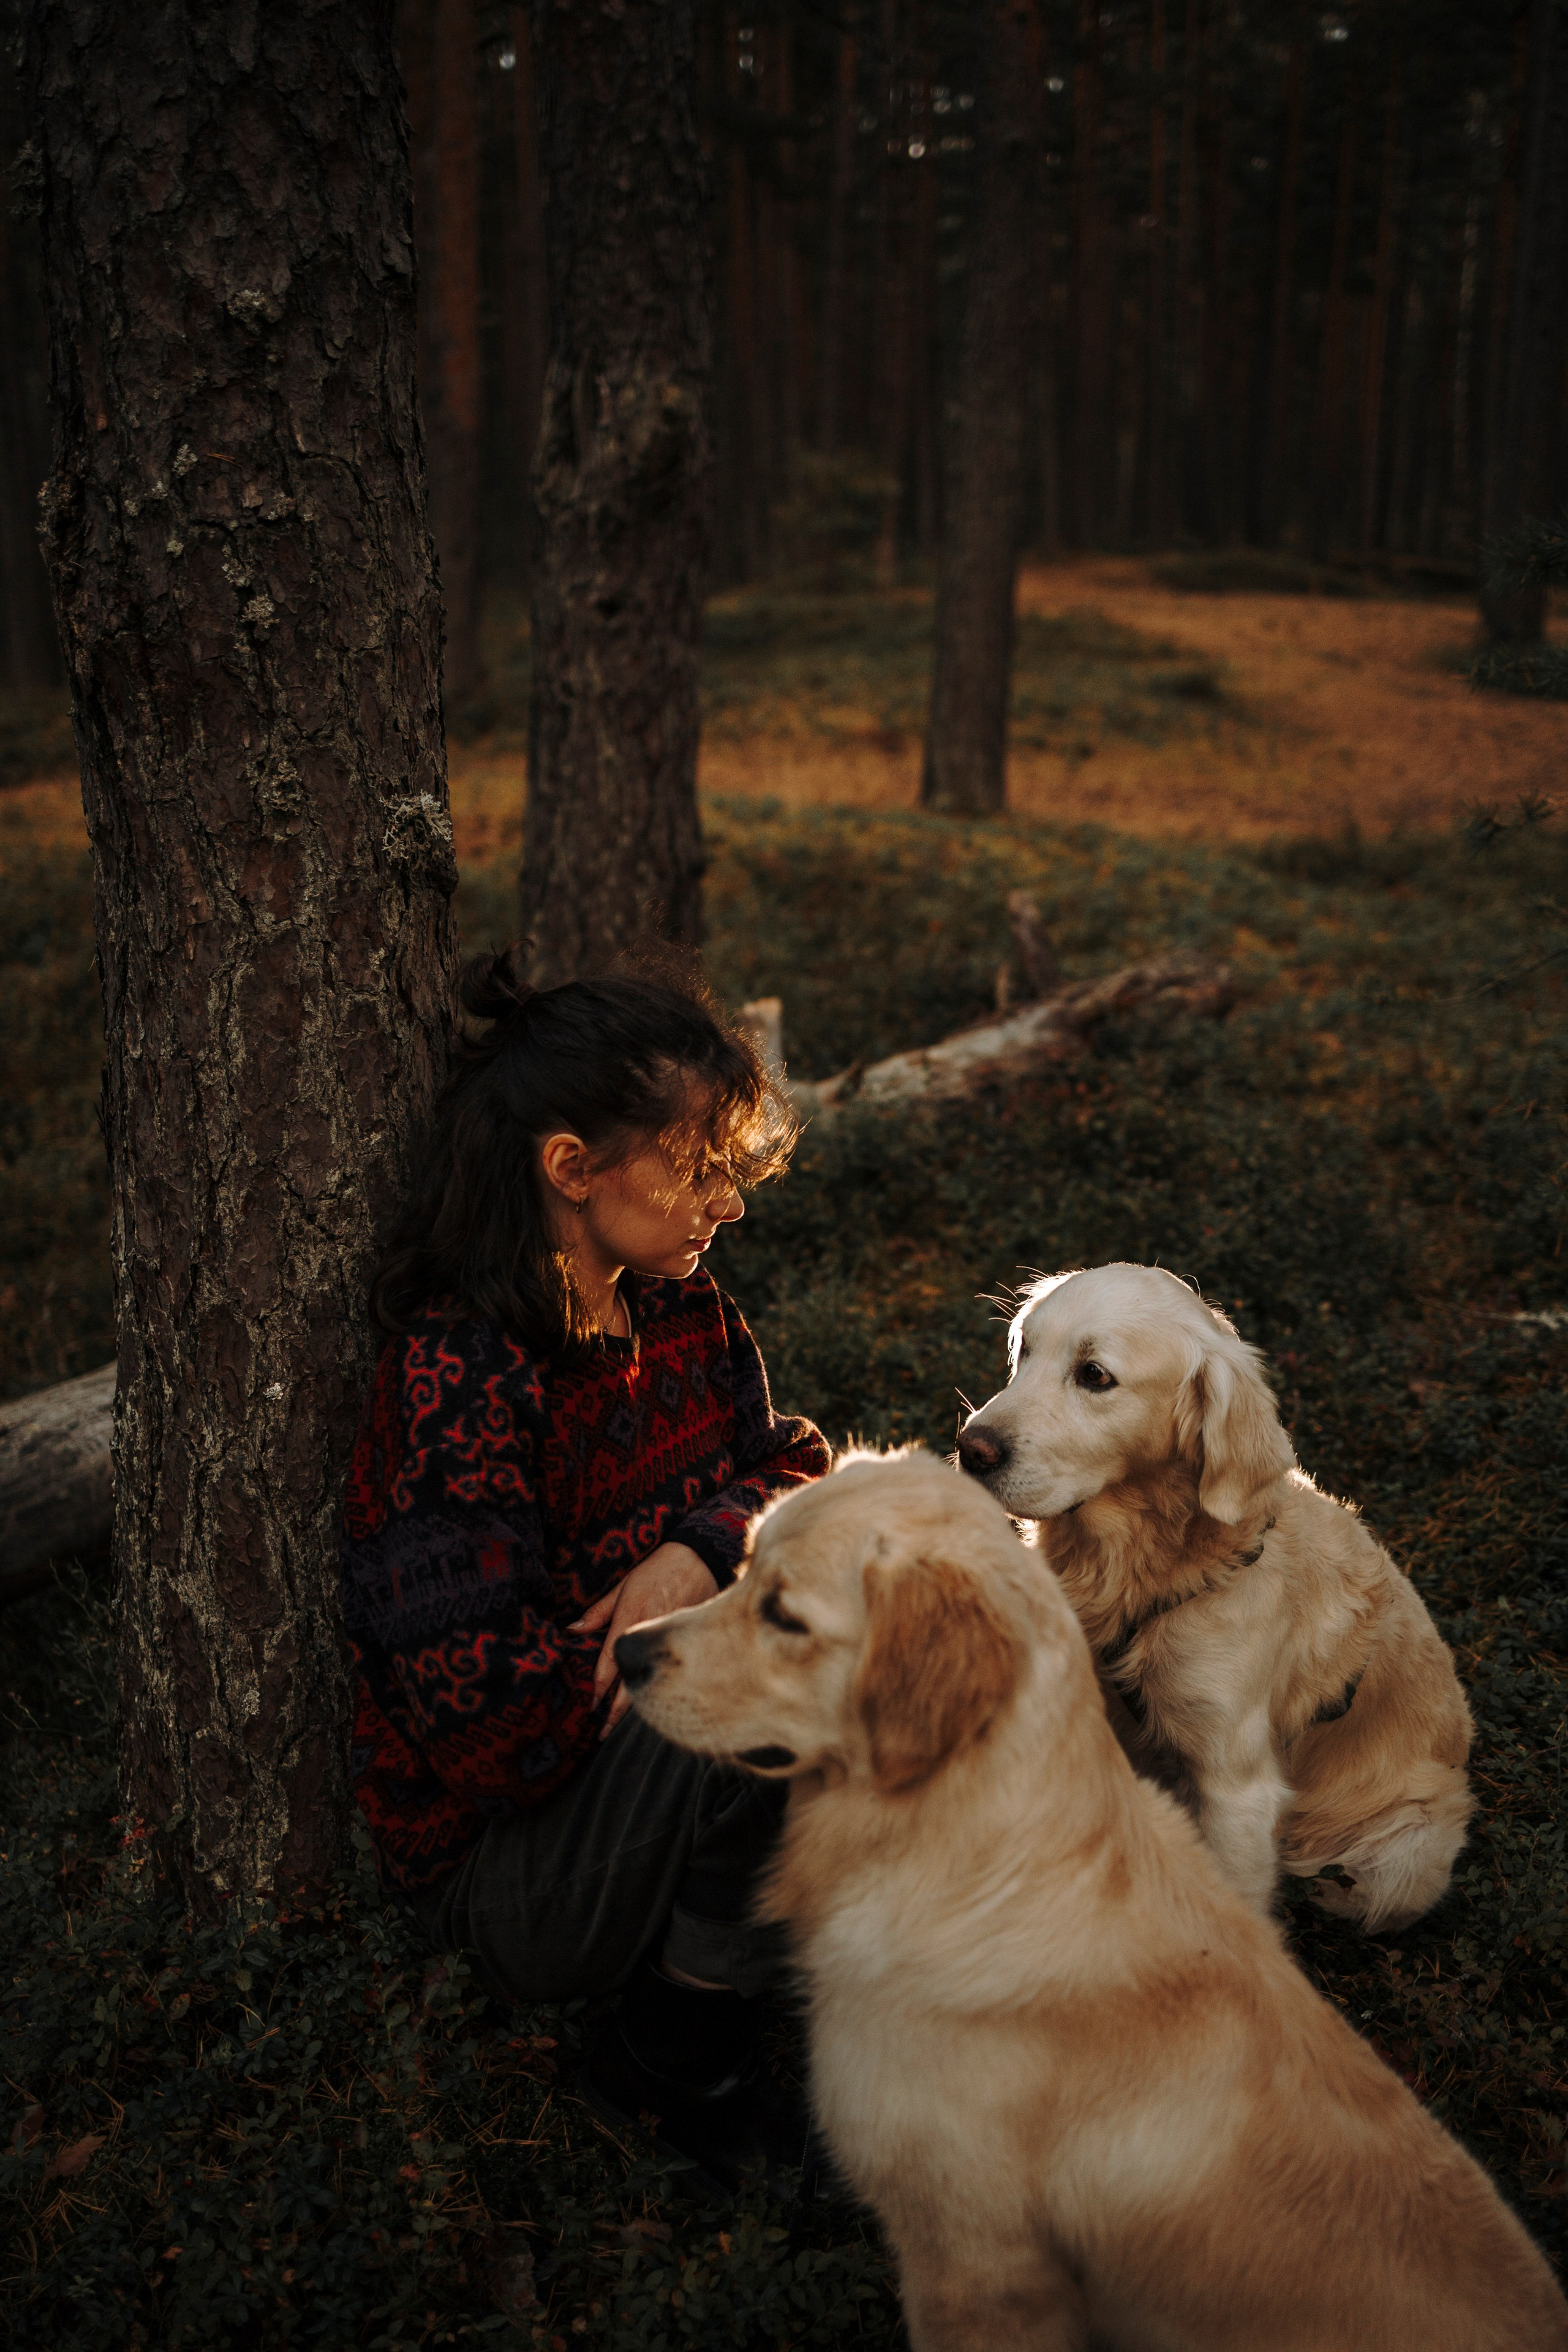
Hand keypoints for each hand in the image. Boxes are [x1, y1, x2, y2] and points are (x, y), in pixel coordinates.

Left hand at [571, 1542, 718, 1735]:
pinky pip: (668, 1674)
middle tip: (602, 1733)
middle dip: (615, 1712)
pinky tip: (649, 1704)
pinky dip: (657, 1690)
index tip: (589, 1706)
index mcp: (630, 1621)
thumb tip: (572, 1630)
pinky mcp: (684, 1644)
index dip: (598, 1687)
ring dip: (635, 1706)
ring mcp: (670, 1644)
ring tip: (620, 1727)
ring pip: (651, 1683)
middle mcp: (649, 1637)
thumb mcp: (623, 1586)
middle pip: (631, 1684)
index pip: (610, 1662)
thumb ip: (598, 1612)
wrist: (699, 1560)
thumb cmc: (656, 1571)